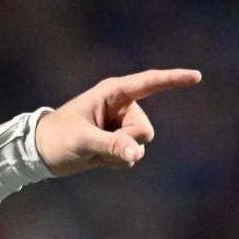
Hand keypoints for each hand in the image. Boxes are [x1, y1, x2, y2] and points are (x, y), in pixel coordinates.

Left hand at [34, 68, 201, 176]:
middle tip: (96, 143)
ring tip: (93, 150)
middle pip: (145, 130)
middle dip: (126, 142)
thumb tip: (136, 155)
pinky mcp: (119, 142)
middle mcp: (122, 107)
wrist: (40, 153)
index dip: (173, 79)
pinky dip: (115, 162)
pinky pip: (131, 156)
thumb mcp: (83, 141)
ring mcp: (121, 125)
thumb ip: (111, 145)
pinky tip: (97, 158)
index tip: (197, 77)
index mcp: (112, 93)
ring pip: (139, 145)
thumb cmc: (56, 137)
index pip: (149, 83)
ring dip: (118, 154)